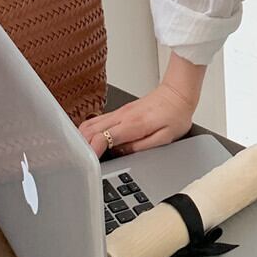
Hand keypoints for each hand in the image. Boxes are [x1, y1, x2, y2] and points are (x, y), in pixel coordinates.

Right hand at [78, 82, 196, 158]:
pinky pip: (98, 120)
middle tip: (78, 162)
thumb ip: (141, 147)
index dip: (91, 151)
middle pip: (90, 130)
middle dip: (80, 146)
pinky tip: (90, 141)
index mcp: (133, 124)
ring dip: (82, 138)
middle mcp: (122, 116)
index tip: (86, 163)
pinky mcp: (121, 111)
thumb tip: (121, 153)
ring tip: (79, 154)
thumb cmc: (176, 114)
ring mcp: (120, 112)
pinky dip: (89, 131)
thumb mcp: (165, 137)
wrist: (179, 93)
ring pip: (91, 123)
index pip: (102, 137)